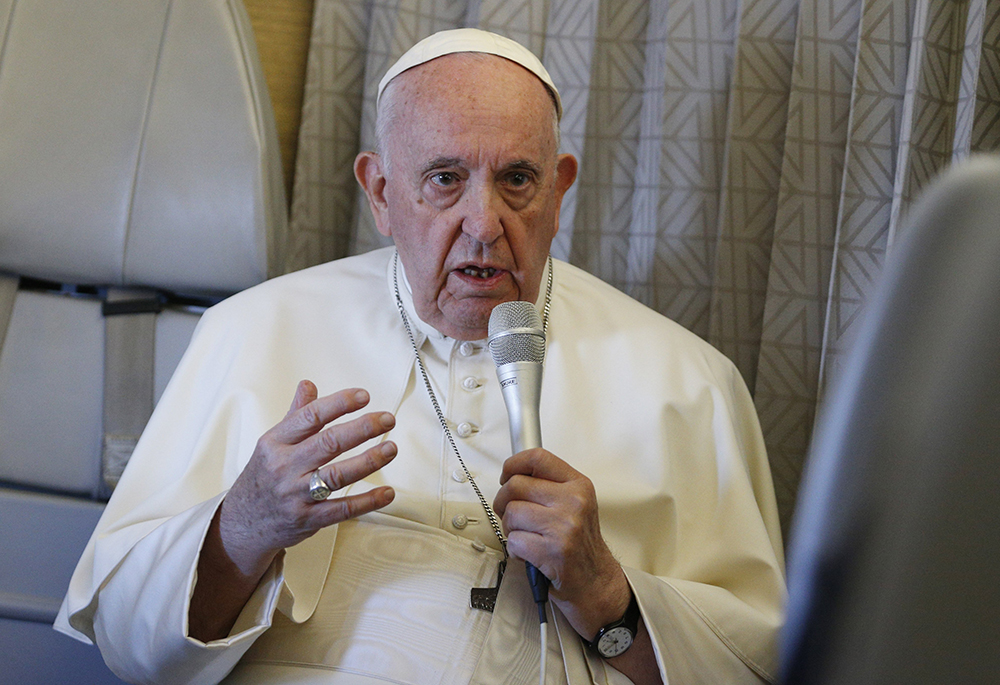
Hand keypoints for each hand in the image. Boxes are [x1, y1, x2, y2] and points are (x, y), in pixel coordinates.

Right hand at [219, 380, 396, 577]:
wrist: (241, 524)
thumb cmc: (263, 477)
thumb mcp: (271, 443)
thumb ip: (295, 415)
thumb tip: (308, 384)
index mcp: (275, 442)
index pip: (310, 416)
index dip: (339, 403)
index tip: (364, 396)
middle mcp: (284, 467)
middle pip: (328, 443)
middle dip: (362, 429)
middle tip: (387, 419)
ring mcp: (295, 495)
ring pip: (338, 475)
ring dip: (369, 461)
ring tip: (391, 448)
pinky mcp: (307, 520)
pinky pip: (342, 509)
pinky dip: (367, 501)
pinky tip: (387, 492)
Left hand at [492, 449, 629, 639]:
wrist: (596, 583)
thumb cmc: (581, 546)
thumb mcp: (576, 505)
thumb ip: (549, 486)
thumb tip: (512, 474)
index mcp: (579, 486)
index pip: (538, 458)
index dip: (514, 464)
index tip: (506, 475)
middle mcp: (574, 502)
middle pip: (516, 485)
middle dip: (504, 502)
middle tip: (511, 515)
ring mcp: (564, 526)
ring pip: (511, 513)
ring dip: (510, 529)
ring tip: (525, 537)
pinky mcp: (553, 551)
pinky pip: (513, 540)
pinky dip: (514, 550)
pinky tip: (528, 554)